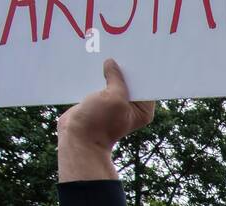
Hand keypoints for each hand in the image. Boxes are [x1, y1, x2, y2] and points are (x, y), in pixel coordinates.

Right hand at [57, 58, 155, 181]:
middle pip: (131, 81)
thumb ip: (116, 79)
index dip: (142, 69)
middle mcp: (132, 106)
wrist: (77, 138)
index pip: (147, 84)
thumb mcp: (114, 98)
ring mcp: (116, 103)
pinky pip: (101, 84)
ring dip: (109, 70)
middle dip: (125, 67)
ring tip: (106, 51)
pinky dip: (98, 76)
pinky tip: (93, 63)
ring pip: (114, 81)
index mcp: (143, 109)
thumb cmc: (99, 123)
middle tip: (121, 47)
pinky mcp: (101, 101)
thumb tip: (112, 62)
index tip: (138, 52)